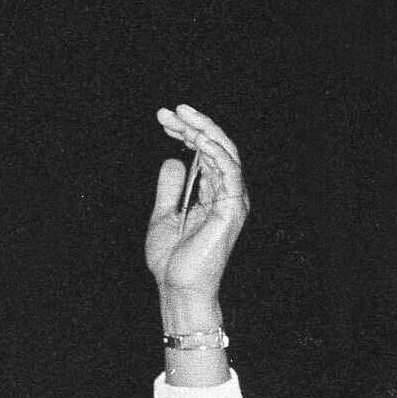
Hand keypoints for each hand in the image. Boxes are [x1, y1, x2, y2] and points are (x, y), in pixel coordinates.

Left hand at [146, 102, 247, 317]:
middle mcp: (227, 193)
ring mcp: (232, 200)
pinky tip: (198, 138)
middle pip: (216, 148)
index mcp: (213, 193)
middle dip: (194, 125)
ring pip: (224, 153)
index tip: (164, 118)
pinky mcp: (232, 208)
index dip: (187, 132)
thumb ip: (171, 187)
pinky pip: (228, 172)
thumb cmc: (173, 258)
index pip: (205, 153)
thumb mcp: (164, 214)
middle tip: (171, 110)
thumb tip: (173, 159)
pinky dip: (215, 152)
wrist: (176, 287)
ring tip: (181, 116)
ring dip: (203, 131)